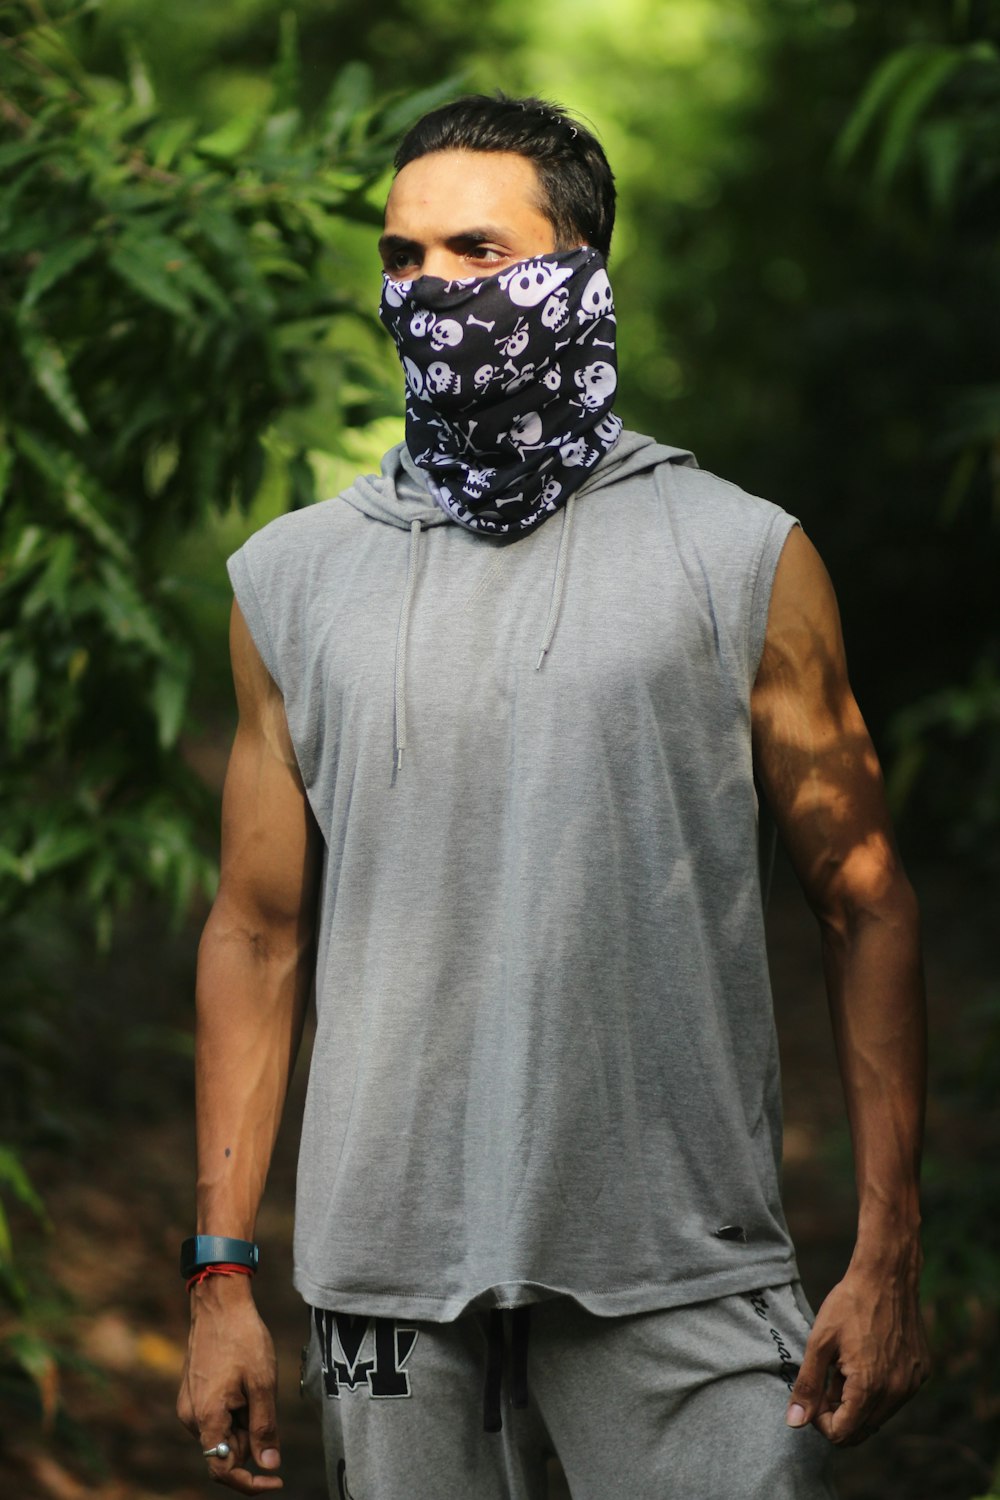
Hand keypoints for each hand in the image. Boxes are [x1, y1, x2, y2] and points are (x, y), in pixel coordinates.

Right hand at [177, 1276, 283, 1491]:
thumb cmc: (243, 1338)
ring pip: (222, 1433)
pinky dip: (234, 1410)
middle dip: (250, 1439)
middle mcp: (190, 1417)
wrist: (219, 1302)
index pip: (223, 1470)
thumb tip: (269, 1466)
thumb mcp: (262, 1383)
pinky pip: (215, 1417)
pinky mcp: (192, 1394)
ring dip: (243, 1422)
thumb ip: (265, 1428)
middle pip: (226, 1451)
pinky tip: (244, 1382)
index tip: (276, 1481)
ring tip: (254, 1384)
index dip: (250, 1483)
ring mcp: (188, 1405)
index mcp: (206, 1418)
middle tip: (265, 1401)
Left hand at [785, 1258, 930, 1445]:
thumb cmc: (849, 1304)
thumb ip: (807, 1386)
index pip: (842, 1434)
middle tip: (827, 1382)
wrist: (887, 1275)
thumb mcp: (819, 1343)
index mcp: (869, 1388)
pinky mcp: (920, 1373)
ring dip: (858, 1402)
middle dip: (839, 1415)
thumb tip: (794, 1423)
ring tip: (845, 1366)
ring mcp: (912, 1384)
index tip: (814, 1395)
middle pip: (862, 1431)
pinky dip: (878, 1389)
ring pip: (879, 1416)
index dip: (821, 1421)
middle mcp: (896, 1393)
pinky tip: (867, 1359)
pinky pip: (895, 1397)